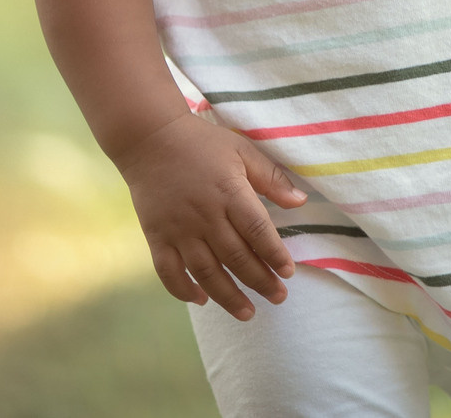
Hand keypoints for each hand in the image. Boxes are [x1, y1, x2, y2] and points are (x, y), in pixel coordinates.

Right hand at [111, 109, 307, 319]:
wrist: (150, 138)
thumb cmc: (202, 143)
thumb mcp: (242, 150)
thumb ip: (271, 177)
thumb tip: (300, 202)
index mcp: (229, 192)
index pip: (257, 231)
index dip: (274, 254)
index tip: (288, 273)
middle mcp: (204, 215)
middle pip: (235, 257)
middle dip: (259, 281)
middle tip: (278, 298)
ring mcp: (178, 229)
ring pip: (206, 272)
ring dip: (228, 296)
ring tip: (248, 313)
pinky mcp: (156, 237)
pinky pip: (169, 272)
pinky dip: (184, 290)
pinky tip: (201, 300)